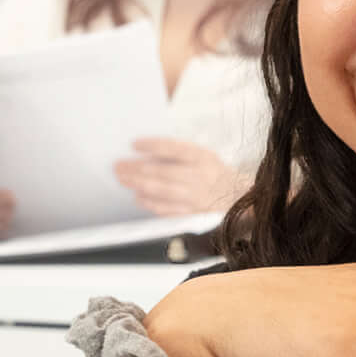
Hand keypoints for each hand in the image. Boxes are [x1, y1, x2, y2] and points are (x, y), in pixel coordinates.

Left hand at [115, 135, 246, 216]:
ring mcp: (195, 196)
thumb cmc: (213, 172)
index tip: (133, 144)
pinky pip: (168, 209)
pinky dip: (151, 203)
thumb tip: (146, 153)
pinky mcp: (193, 213)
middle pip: (162, 171)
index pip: (173, 148)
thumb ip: (178, 153)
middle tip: (118, 166)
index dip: (152, 145)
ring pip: (161, 190)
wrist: (237, 196)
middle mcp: (198, 176)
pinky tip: (138, 198)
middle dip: (136, 168)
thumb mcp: (202, 155)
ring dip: (138, 185)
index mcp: (201, 157)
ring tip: (123, 179)